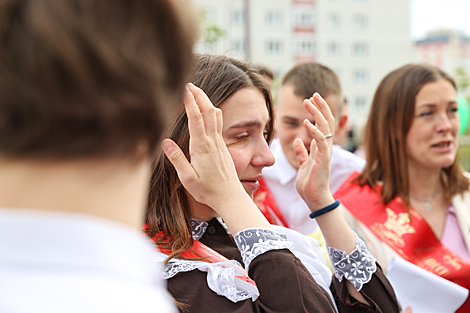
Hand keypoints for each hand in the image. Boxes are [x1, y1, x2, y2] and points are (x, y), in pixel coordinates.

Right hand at [161, 83, 244, 210]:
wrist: (230, 197)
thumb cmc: (207, 190)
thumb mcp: (187, 178)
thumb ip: (177, 159)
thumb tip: (165, 141)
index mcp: (202, 146)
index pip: (196, 118)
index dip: (190, 101)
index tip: (184, 88)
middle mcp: (212, 141)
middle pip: (208, 111)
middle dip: (199, 95)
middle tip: (190, 84)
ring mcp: (219, 143)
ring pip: (216, 115)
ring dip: (207, 102)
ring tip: (197, 93)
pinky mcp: (223, 147)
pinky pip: (218, 124)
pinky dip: (211, 112)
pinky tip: (207, 112)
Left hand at [294, 93, 334, 210]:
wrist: (314, 199)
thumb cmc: (309, 184)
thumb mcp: (302, 164)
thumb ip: (301, 153)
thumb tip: (297, 141)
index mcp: (320, 147)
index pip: (322, 124)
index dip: (318, 111)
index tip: (310, 99)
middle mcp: (324, 147)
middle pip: (326, 122)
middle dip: (320, 107)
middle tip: (313, 94)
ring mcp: (325, 153)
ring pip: (325, 128)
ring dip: (318, 113)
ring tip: (309, 102)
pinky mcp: (323, 160)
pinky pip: (321, 142)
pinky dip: (315, 131)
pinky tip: (307, 122)